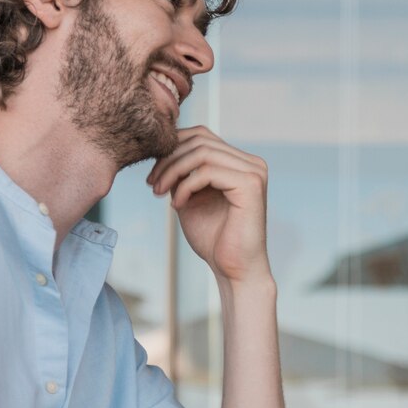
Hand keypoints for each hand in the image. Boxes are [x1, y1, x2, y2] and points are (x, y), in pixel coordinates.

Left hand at [147, 126, 271, 285]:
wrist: (233, 270)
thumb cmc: (213, 239)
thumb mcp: (191, 197)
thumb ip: (183, 173)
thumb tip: (162, 150)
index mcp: (241, 163)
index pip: (202, 136)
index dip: (172, 150)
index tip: (153, 177)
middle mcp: (252, 163)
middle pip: (200, 140)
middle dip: (169, 160)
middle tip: (152, 185)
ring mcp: (254, 172)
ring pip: (201, 153)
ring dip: (173, 172)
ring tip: (160, 193)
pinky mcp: (251, 185)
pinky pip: (207, 171)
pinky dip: (185, 186)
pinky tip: (177, 206)